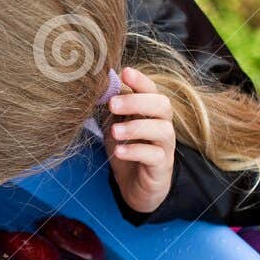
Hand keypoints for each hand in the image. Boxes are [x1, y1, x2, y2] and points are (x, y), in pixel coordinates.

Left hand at [106, 66, 175, 212]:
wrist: (136, 187)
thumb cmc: (127, 151)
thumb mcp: (114, 127)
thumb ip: (111, 110)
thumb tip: (95, 88)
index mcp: (151, 113)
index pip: (152, 91)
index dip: (141, 81)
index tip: (125, 72)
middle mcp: (163, 126)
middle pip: (162, 105)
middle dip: (137, 101)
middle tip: (112, 104)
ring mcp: (164, 147)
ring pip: (163, 130)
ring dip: (137, 127)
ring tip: (114, 131)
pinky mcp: (161, 167)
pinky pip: (155, 156)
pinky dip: (136, 151)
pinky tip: (120, 151)